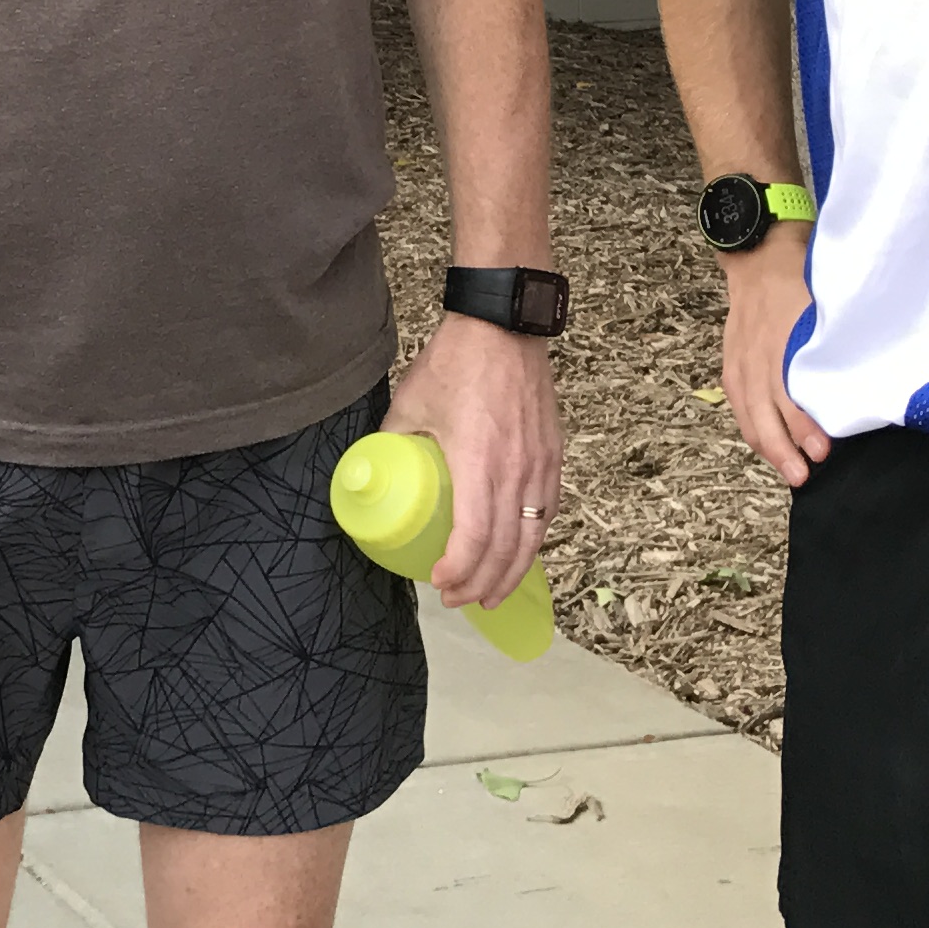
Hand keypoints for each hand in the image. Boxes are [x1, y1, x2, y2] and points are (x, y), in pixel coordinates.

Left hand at [386, 313, 561, 609]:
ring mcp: (540, 464)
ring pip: (533, 536)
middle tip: (458, 601)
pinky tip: (518, 554)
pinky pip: (546, 511)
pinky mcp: (553, 455)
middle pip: (507, 547)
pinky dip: (532, 541)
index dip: (460, 568)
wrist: (503, 327)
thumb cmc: (456, 362)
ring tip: (491, 594)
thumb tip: (375, 470)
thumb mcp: (410, 402)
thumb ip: (393, 440)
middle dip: (483, 584)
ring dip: (512, 572)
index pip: (475, 535)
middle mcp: (516, 469)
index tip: (439, 583)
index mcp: (479, 460)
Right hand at [720, 242, 830, 488]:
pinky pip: (737, 400)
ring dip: (768, 445)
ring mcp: (740, 356)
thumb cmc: (801, 275)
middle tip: (805, 475)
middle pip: (763, 409)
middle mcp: (756, 351)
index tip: (824, 447)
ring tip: (791, 473)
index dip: (803, 422)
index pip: (787, 389)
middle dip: (783, 446)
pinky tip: (765, 448)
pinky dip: (750, 427)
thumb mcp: (827, 298)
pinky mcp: (732, 359)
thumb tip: (872, 375)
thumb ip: (842, 335)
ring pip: (748, 410)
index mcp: (780, 336)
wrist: (760, 252)